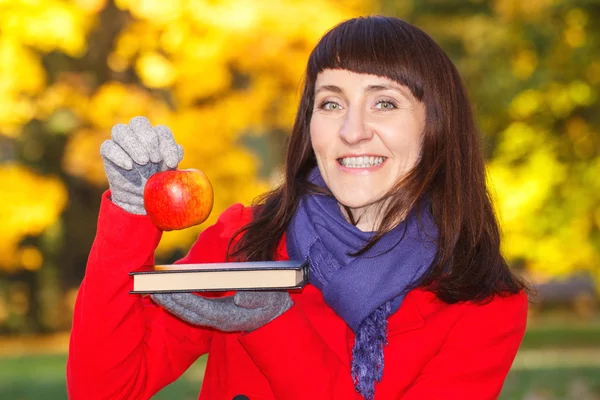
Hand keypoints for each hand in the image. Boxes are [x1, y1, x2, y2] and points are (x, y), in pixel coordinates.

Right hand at [100, 116, 182, 214]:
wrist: (141, 199)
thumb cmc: (158, 184)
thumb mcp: (169, 175)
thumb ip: (173, 161)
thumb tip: (179, 149)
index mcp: (156, 137)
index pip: (161, 131)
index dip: (167, 144)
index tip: (171, 163)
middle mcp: (137, 135)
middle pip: (139, 122)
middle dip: (149, 139)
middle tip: (155, 159)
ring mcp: (121, 142)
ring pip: (120, 130)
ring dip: (133, 144)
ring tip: (143, 162)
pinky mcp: (108, 152)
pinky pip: (108, 146)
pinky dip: (118, 154)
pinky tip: (129, 166)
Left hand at [151, 291, 292, 331]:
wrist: (275, 317)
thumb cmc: (272, 304)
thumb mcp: (270, 298)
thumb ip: (256, 297)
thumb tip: (240, 297)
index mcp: (229, 316)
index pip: (200, 308)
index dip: (183, 299)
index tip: (169, 290)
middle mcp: (218, 320)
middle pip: (188, 312)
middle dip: (170, 301)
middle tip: (152, 289)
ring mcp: (215, 319)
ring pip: (187, 313)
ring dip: (171, 303)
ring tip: (155, 290)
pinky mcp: (213, 315)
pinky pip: (192, 311)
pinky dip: (179, 303)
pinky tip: (169, 294)